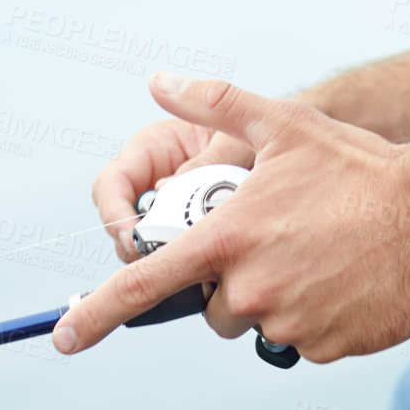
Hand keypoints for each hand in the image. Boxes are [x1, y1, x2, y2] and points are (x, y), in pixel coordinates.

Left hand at [57, 76, 409, 363]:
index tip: (66, 338)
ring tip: (321, 251)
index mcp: (229, 237)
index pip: (146, 282)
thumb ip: (215, 103)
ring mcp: (289, 321)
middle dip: (235, 280)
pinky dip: (316, 315)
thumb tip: (160, 81)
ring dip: (278, 296)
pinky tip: (346, 276)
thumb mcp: (285, 124)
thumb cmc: (358, 165)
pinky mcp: (325, 346)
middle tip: (282, 239)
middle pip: (214, 305)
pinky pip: (302, 340)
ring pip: (260, 322)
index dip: (99, 313)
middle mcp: (251, 287)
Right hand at [91, 75, 254, 263]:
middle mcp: (157, 181)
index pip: (112, 183)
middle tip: (162, 262)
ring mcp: (174, 213)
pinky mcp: (193, 240)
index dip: (115, 212)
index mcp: (156, 148)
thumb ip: (207, 159)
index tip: (133, 236)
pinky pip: (178, 262)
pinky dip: (190, 271)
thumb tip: (168, 189)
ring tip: (194, 267)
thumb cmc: (269, 134)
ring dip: (165, 261)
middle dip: (136, 247)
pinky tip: (211, 275)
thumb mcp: (237, 142)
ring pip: (147, 249)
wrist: (298, 154)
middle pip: (121, 225)